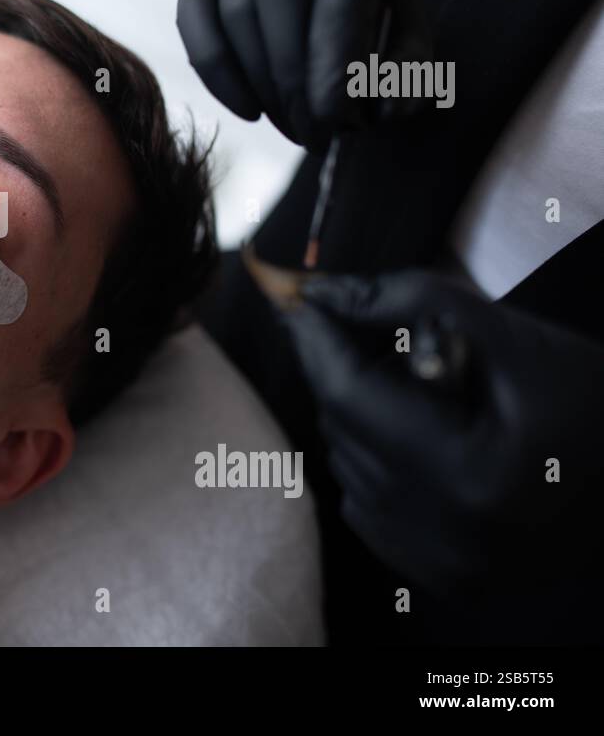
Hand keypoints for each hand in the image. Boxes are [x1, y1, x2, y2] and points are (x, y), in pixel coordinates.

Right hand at [176, 0, 431, 148]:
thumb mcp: (408, 19)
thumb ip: (407, 67)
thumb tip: (387, 111)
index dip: (335, 50)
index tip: (337, 117)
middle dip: (293, 77)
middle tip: (313, 135)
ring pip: (236, 9)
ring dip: (261, 82)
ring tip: (292, 127)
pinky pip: (194, 16)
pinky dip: (217, 71)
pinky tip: (249, 110)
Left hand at [282, 269, 603, 595]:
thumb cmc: (598, 404)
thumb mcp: (515, 338)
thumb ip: (414, 304)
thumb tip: (323, 295)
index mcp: (468, 476)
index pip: (349, 394)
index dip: (317, 339)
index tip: (301, 298)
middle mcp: (446, 536)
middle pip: (343, 428)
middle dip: (351, 372)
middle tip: (391, 337)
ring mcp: (442, 567)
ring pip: (348, 464)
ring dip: (365, 416)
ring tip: (429, 392)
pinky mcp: (442, 578)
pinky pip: (367, 502)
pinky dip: (379, 461)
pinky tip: (431, 439)